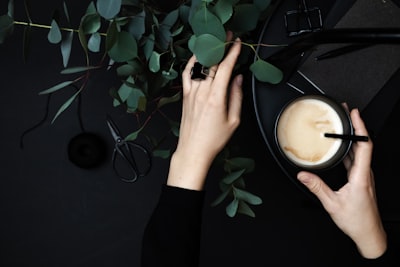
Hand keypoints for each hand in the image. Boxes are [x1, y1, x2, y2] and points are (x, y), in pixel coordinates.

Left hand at [167, 36, 242, 190]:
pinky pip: (187, 74)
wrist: (193, 149)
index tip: (237, 43)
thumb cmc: (213, 138)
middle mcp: (202, 91)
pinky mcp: (185, 95)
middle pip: (213, 63)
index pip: (226, 68)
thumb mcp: (233, 120)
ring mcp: (192, 92)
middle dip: (222, 47)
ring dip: (209, 53)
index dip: (232, 52)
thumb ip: (237, 96)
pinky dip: (192, 63)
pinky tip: (198, 57)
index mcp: (216, 97)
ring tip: (216, 43)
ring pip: (200, 66)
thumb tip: (239, 79)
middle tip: (228, 37)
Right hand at [297, 108, 386, 258]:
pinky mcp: (362, 180)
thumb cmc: (356, 221)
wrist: (369, 234)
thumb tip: (303, 175)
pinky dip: (350, 148)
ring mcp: (365, 176)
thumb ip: (316, 187)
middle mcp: (365, 174)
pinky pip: (357, 159)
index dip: (360, 128)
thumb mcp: (332, 204)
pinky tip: (341, 147)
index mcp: (361, 177)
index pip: (364, 146)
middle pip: (363, 143)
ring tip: (344, 124)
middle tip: (345, 112)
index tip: (354, 114)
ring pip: (361, 151)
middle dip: (355, 125)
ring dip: (353, 136)